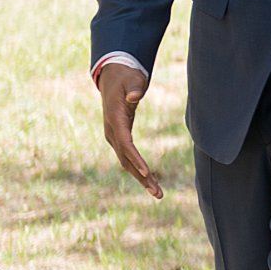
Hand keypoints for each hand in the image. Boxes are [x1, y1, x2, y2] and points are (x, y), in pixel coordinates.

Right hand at [97, 61, 162, 198]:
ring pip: (127, 162)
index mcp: (115, 119)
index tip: (146, 173)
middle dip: (142, 177)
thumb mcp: (132, 79)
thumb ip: (134, 88)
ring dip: (142, 178)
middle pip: (126, 159)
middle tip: (158, 193)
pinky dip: (138, 170)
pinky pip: (128, 157)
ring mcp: (114, 136)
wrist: (113, 76)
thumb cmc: (126, 77)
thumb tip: (135, 97)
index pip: (125, 143)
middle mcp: (112, 131)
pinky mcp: (119, 137)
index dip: (135, 158)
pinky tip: (149, 181)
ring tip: (158, 193)